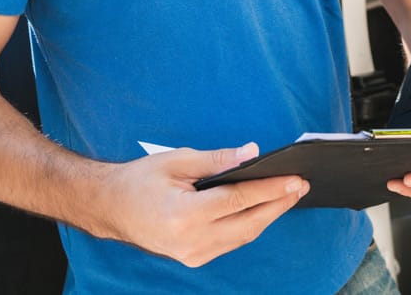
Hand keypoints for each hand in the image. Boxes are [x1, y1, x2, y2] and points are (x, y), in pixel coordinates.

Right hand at [94, 144, 307, 266]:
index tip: (295, 179)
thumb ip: (217, 159)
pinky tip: (264, 209)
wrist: (110, 207)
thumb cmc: (140, 180)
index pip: (240, 200)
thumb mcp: (177, 160)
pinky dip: (251, 225)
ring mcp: (193, 254)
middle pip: (249, 224)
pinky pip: (232, 242)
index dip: (271, 189)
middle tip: (301, 186)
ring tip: (289, 195)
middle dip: (279, 204)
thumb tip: (253, 153)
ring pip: (243, 236)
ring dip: (269, 215)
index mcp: (185, 215)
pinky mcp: (194, 258)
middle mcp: (191, 240)